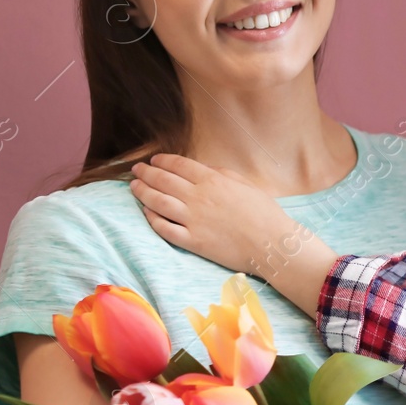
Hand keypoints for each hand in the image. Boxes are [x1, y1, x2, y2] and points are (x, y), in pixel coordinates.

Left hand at [130, 154, 297, 271]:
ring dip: (142, 192)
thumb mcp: (245, 184)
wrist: (271, 244)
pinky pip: (164, 228)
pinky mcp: (192, 241)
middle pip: (163, 181)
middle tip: (136, 170)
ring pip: (157, 202)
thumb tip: (202, 168)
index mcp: (212, 180)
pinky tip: (146, 211)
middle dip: (146, 173)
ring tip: (134, 187)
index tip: (153, 160)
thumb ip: (221, 173)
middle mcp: (198, 198)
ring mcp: (192, 220)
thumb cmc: (264, 213)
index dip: (162, 161)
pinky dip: (151, 218)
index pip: (178, 165)